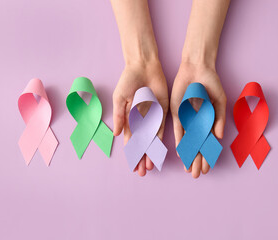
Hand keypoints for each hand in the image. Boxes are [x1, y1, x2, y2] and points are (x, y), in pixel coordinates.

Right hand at [113, 61, 168, 175]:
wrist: (143, 66)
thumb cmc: (128, 80)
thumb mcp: (120, 98)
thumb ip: (119, 115)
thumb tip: (115, 135)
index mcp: (128, 118)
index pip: (130, 140)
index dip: (131, 153)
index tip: (132, 166)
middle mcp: (140, 120)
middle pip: (141, 143)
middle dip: (141, 158)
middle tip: (143, 172)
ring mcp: (152, 116)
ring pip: (151, 139)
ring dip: (151, 153)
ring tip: (151, 166)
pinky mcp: (162, 111)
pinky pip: (162, 127)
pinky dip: (160, 140)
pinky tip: (159, 151)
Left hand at [170, 62, 226, 177]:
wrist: (197, 69)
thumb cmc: (211, 84)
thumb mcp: (220, 101)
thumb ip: (220, 119)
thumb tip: (220, 137)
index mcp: (210, 121)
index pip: (208, 144)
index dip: (207, 157)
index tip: (207, 169)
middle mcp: (198, 123)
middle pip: (197, 146)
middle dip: (196, 161)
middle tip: (195, 175)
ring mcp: (187, 119)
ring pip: (187, 142)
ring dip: (188, 156)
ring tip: (187, 169)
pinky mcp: (177, 113)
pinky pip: (177, 130)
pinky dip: (179, 141)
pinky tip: (179, 153)